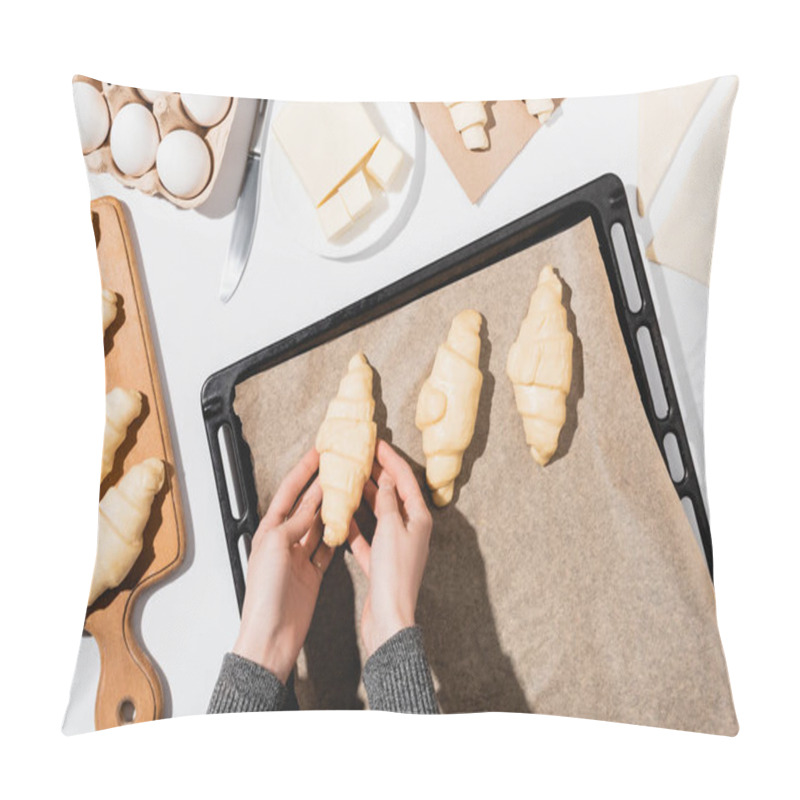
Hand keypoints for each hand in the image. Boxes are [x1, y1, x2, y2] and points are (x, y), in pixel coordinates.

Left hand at [232, 448, 332, 683]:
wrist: (271, 634)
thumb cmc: (265, 593)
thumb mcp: (277, 546)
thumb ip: (296, 522)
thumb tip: (312, 502)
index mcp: (270, 530)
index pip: (289, 492)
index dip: (303, 470)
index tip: (318, 452)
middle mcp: (285, 540)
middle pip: (306, 506)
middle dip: (322, 485)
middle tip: (340, 467)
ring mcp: (300, 557)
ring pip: (319, 525)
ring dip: (333, 508)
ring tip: (350, 489)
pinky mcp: (313, 573)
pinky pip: (328, 548)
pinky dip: (338, 535)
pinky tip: (348, 523)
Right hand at [348, 439, 432, 657]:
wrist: (389, 616)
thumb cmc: (394, 572)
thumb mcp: (391, 528)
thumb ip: (388, 501)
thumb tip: (388, 480)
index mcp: (418, 519)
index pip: (405, 480)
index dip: (391, 460)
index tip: (377, 444)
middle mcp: (409, 530)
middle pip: (394, 495)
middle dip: (378, 476)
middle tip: (360, 458)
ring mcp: (395, 547)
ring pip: (380, 515)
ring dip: (366, 498)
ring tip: (350, 480)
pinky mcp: (380, 563)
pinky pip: (367, 538)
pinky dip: (356, 526)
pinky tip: (342, 516)